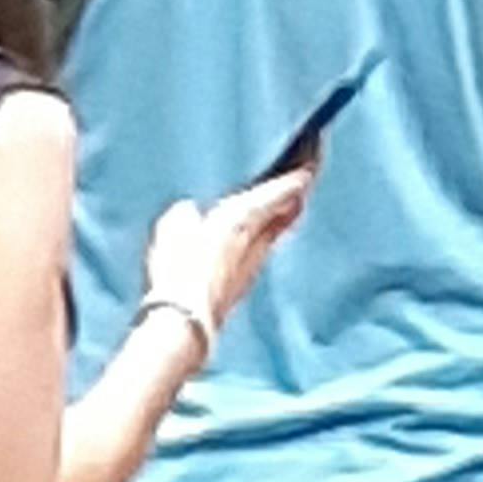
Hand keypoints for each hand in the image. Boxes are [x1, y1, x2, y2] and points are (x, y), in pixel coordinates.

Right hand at [145, 166, 311, 339]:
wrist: (187, 318)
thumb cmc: (180, 268)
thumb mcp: (173, 227)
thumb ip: (185, 214)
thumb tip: (189, 212)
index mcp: (243, 217)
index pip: (281, 191)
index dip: (297, 176)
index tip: (309, 164)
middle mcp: (258, 240)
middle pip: (290, 212)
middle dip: (298, 193)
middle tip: (307, 175)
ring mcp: (255, 264)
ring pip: (279, 231)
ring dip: (285, 214)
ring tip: (288, 201)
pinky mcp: (246, 282)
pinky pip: (264, 249)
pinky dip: (267, 235)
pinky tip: (258, 236)